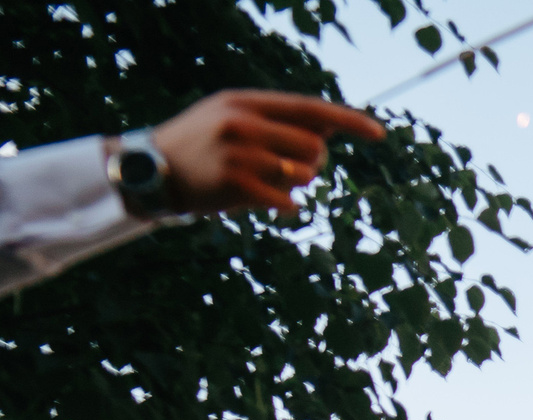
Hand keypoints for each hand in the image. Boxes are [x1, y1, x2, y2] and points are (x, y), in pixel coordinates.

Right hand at [147, 90, 384, 215]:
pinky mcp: (234, 183)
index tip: (379, 134)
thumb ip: (279, 121)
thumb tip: (330, 126)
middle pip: (314, 147)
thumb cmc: (204, 145)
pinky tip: (266, 201)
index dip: (348, 121)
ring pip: (303, 175)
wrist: (153, 171)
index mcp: (246, 101)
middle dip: (313, 164)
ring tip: (265, 182)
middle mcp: (242, 122)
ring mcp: (237, 152)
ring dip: (295, 185)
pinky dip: (284, 205)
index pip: (310, 108)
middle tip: (287, 169)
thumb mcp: (234, 118)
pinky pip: (286, 201)